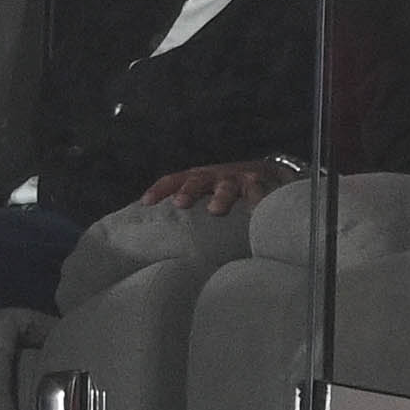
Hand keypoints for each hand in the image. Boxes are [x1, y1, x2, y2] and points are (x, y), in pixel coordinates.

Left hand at [137, 160, 296, 216]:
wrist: (264, 173)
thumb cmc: (225, 190)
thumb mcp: (205, 193)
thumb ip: (188, 210)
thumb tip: (160, 236)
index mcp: (196, 178)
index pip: (172, 180)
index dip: (159, 190)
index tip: (146, 203)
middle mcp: (213, 176)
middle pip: (197, 180)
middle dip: (188, 191)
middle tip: (180, 204)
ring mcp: (235, 178)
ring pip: (226, 187)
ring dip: (220, 197)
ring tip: (215, 210)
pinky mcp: (257, 184)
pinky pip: (257, 192)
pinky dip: (256, 200)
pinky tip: (255, 212)